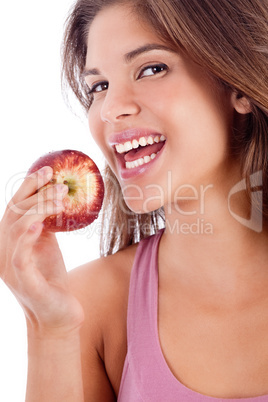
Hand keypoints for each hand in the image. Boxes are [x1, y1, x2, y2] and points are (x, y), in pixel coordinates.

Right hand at [0, 167, 83, 337]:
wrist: (58, 316)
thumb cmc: (52, 278)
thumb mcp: (48, 245)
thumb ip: (45, 223)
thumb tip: (56, 196)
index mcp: (11, 240)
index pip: (15, 207)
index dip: (28, 186)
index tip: (47, 170)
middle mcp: (5, 251)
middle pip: (14, 214)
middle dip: (35, 193)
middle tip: (57, 180)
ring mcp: (11, 268)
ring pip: (16, 229)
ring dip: (38, 209)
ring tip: (60, 197)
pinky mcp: (24, 282)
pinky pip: (19, 256)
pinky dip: (27, 237)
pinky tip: (39, 224)